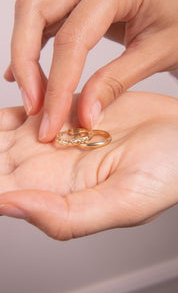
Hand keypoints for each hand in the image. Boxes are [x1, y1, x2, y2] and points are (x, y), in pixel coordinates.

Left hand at [0, 92, 177, 239]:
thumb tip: (10, 207)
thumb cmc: (165, 174)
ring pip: (6, 133)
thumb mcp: (121, 204)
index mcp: (56, 194)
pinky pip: (30, 104)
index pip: (0, 192)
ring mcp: (57, 135)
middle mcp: (51, 166)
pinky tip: (4, 99)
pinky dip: (13, 101)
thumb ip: (65, 216)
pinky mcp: (67, 108)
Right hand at [4, 0, 177, 141]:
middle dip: (26, 62)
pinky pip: (45, 20)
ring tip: (35, 97)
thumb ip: (117, 81)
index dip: (58, 85)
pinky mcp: (79, 0)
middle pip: (35, 11)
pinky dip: (33, 48)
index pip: (72, 38)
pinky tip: (32, 74)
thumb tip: (85, 114)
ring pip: (34, 13)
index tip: (52, 121)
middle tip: (34, 106)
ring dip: (26, 57)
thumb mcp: (157, 51)